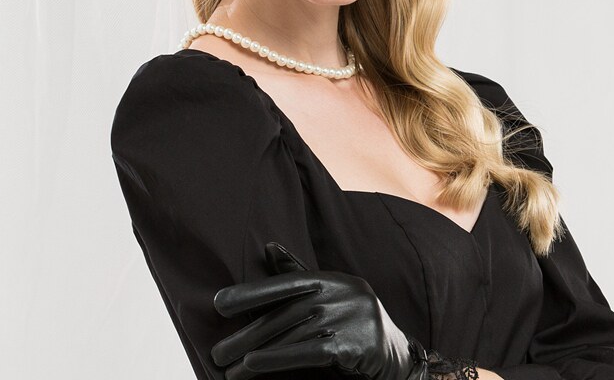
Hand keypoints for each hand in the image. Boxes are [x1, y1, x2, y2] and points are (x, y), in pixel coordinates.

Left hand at [210, 241, 423, 379]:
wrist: (396, 355)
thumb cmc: (353, 322)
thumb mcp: (331, 295)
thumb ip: (300, 276)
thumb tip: (269, 247)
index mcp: (332, 279)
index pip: (286, 282)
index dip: (252, 292)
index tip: (219, 304)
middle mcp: (341, 294)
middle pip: (284, 315)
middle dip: (247, 334)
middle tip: (216, 351)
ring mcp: (350, 319)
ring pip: (291, 336)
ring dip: (255, 354)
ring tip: (228, 369)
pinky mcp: (354, 346)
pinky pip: (308, 352)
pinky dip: (277, 359)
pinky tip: (253, 366)